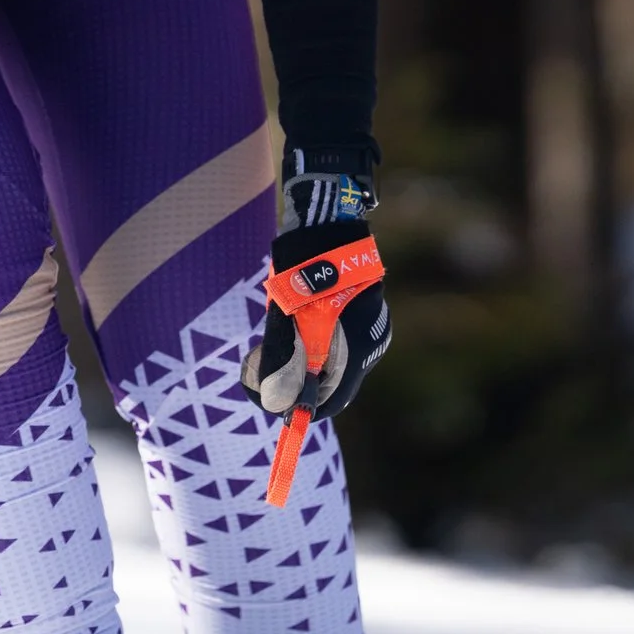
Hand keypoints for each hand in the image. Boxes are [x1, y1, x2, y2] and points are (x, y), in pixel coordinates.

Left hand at [242, 149, 390, 422]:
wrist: (326, 224)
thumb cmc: (304, 272)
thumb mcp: (288, 320)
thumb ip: (285, 365)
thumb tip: (277, 406)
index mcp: (355, 349)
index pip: (329, 402)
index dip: (299, 410)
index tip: (272, 405)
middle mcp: (369, 344)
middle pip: (330, 383)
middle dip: (296, 383)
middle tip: (262, 366)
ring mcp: (370, 328)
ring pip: (331, 362)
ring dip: (302, 361)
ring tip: (274, 338)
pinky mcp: (363, 313)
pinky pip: (336, 343)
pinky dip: (313, 343)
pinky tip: (293, 322)